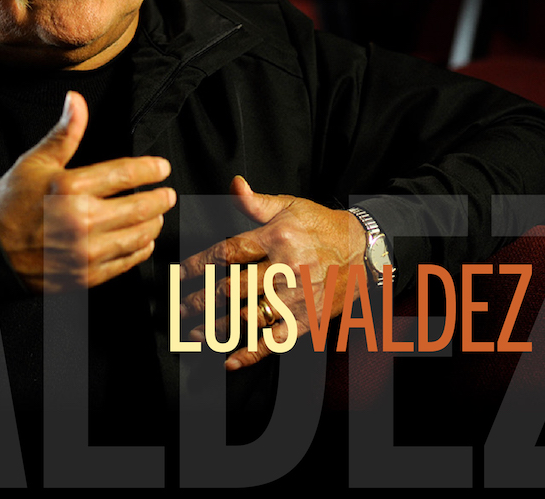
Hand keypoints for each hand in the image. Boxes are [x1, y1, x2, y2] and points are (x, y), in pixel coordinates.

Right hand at [0, 91, 173, 291]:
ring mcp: (85, 252)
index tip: (161, 168)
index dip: (150, 170)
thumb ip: (64, 133)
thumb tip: (76, 100)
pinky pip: (126, 262)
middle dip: (160, 199)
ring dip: (153, 223)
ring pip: (138, 236)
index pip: (125, 175)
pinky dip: (140, 249)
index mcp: (70, 188)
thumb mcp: (35, 162)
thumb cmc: (11, 204)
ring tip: (157, 215)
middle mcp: (81, 221)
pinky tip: (142, 240)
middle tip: (167, 194)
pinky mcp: (86, 275)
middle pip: (139, 208)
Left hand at [178, 176, 365, 369]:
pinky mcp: (306, 319)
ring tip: (193, 334)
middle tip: (180, 308)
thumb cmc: (323, 227)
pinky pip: (275, 341)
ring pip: (248, 317)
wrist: (365, 251)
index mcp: (277, 238)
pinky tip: (229, 360)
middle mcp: (284, 269)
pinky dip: (251, 353)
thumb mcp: (290, 207)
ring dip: (216, 328)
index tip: (180, 274)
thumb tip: (233, 184)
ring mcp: (295, 298)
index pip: (228, 252)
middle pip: (232, 288)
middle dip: (200, 300)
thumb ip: (256, 202)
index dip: (199, 265)